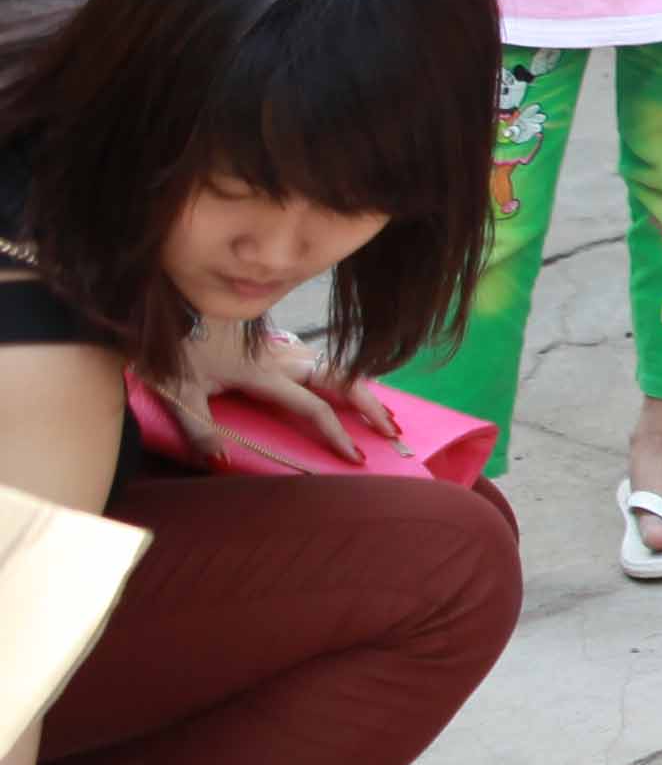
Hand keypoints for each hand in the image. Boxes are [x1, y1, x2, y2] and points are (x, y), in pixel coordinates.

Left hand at [156, 316, 391, 465]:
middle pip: (339, 378)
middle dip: (369, 404)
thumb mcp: (179, 390)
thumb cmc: (172, 347)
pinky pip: (318, 356)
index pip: (313, 406)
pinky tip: (346, 379)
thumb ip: (199, 427)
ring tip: (380, 408)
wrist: (167, 304)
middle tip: (390, 429)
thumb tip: (219, 460)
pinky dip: (341, 371)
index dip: (336, 432)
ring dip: (361, 386)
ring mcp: (279, 347)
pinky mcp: (271, 343)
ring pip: (333, 363)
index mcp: (264, 375)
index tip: (355, 457)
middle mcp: (281, 359)